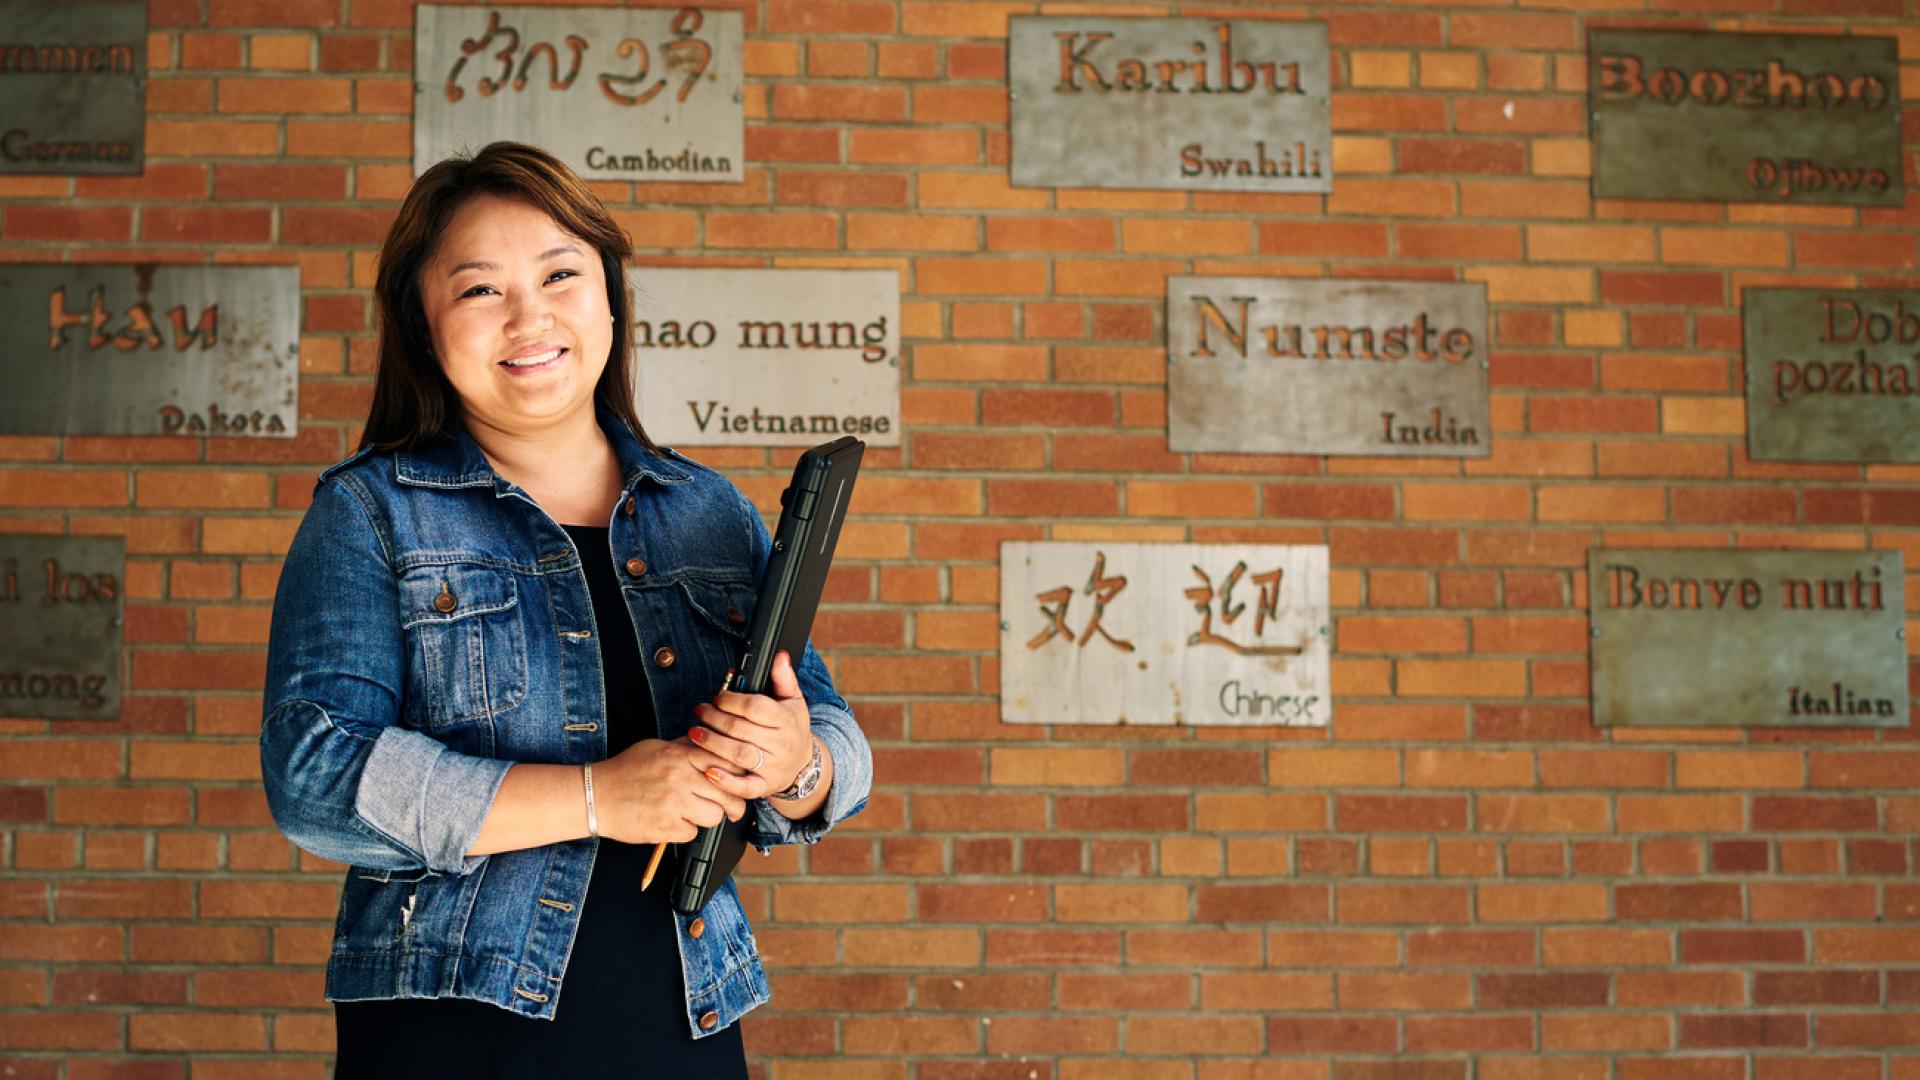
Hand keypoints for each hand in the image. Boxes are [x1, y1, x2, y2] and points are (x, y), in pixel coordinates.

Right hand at [589, 736, 746, 844]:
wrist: (596, 796)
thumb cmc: (625, 771)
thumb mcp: (657, 747)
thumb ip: (687, 747)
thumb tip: (715, 747)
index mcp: (681, 755)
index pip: (727, 763)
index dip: (739, 775)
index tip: (740, 783)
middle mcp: (680, 777)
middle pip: (728, 793)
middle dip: (733, 804)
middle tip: (731, 809)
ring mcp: (674, 803)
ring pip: (714, 816)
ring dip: (708, 818)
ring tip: (694, 814)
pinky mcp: (666, 827)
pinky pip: (693, 833)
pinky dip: (686, 831)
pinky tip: (674, 822)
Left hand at [688, 651, 812, 801]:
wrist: (803, 765)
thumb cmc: (792, 728)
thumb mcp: (793, 701)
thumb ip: (783, 678)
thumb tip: (779, 656)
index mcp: (786, 720)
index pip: (755, 707)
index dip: (732, 701)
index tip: (717, 697)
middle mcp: (781, 744)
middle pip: (741, 729)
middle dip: (715, 719)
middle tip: (699, 711)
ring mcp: (773, 767)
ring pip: (739, 755)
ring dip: (713, 744)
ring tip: (694, 733)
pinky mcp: (764, 786)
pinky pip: (744, 787)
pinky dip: (725, 781)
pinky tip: (708, 770)